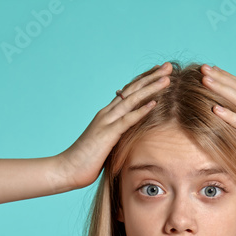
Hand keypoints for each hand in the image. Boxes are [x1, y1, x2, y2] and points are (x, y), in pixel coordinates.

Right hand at [52, 62, 171, 190]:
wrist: (67, 169)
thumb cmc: (86, 161)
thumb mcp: (105, 145)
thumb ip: (116, 136)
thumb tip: (127, 138)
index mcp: (107, 115)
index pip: (128, 92)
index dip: (144, 81)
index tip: (159, 72)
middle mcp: (107, 114)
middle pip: (132, 90)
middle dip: (152, 77)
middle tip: (168, 66)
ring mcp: (106, 122)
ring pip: (132, 100)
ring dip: (150, 88)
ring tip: (167, 78)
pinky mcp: (107, 134)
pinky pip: (127, 120)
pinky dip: (141, 111)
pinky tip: (155, 102)